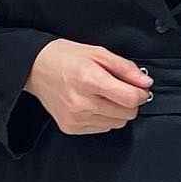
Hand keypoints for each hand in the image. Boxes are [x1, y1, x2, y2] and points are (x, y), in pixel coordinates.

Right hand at [24, 40, 152, 134]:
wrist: (34, 68)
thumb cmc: (66, 57)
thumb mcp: (98, 52)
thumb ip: (125, 68)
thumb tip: (146, 83)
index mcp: (89, 80)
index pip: (130, 99)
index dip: (140, 93)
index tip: (139, 87)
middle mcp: (82, 103)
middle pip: (126, 114)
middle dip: (130, 102)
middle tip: (120, 89)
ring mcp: (75, 118)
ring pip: (117, 123)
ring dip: (117, 111)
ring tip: (103, 96)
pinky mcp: (71, 128)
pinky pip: (102, 128)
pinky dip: (104, 118)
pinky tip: (93, 104)